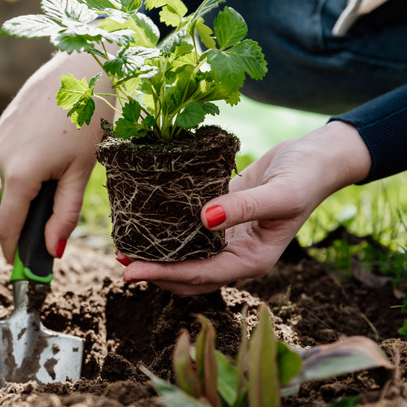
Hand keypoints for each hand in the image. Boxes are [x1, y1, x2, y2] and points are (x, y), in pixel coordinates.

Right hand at [0, 51, 113, 262]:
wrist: (83, 66)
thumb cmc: (89, 118)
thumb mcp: (81, 172)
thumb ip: (65, 215)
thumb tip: (52, 250)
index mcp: (20, 173)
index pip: (8, 225)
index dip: (12, 250)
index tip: (19, 267)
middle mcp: (0, 157)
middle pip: (12, 202)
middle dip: (31, 211)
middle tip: (61, 202)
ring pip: (12, 179)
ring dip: (31, 184)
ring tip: (63, 161)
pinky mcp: (1, 125)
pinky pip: (11, 157)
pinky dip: (27, 163)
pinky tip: (52, 145)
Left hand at [121, 121, 371, 295]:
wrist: (314, 158)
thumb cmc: (305, 176)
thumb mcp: (281, 193)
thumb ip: (245, 207)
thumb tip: (205, 220)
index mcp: (252, 260)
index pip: (201, 275)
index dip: (164, 275)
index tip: (132, 272)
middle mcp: (236, 256)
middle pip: (188, 277)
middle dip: (154, 273)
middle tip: (121, 263)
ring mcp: (226, 240)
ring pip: (185, 259)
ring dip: (157, 257)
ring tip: (124, 249)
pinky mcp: (219, 221)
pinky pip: (188, 234)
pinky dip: (166, 234)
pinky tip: (144, 224)